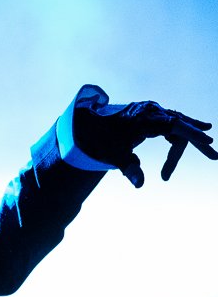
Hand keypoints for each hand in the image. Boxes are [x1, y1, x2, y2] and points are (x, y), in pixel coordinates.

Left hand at [73, 92, 217, 187]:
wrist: (91, 124)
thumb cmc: (103, 140)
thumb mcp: (114, 156)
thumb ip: (129, 169)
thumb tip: (140, 185)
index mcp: (145, 119)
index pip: (174, 125)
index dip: (192, 133)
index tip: (208, 140)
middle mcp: (152, 111)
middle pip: (181, 125)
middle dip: (198, 141)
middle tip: (214, 157)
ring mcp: (154, 111)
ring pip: (178, 125)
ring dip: (193, 138)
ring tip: (210, 152)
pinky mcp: (154, 115)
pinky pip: (174, 123)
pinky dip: (185, 130)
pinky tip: (202, 131)